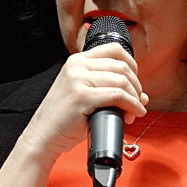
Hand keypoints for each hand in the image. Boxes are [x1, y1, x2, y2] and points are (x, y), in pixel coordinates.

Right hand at [20, 43, 148, 163]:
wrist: (43, 136)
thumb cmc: (65, 119)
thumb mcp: (86, 95)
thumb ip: (110, 90)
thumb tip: (143, 96)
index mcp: (77, 61)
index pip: (115, 49)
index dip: (132, 65)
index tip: (135, 83)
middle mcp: (77, 65)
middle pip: (122, 66)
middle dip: (136, 86)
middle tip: (137, 103)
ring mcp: (78, 79)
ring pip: (122, 81)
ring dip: (135, 98)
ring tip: (133, 113)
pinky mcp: (81, 96)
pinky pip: (118, 95)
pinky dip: (132, 105)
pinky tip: (134, 114)